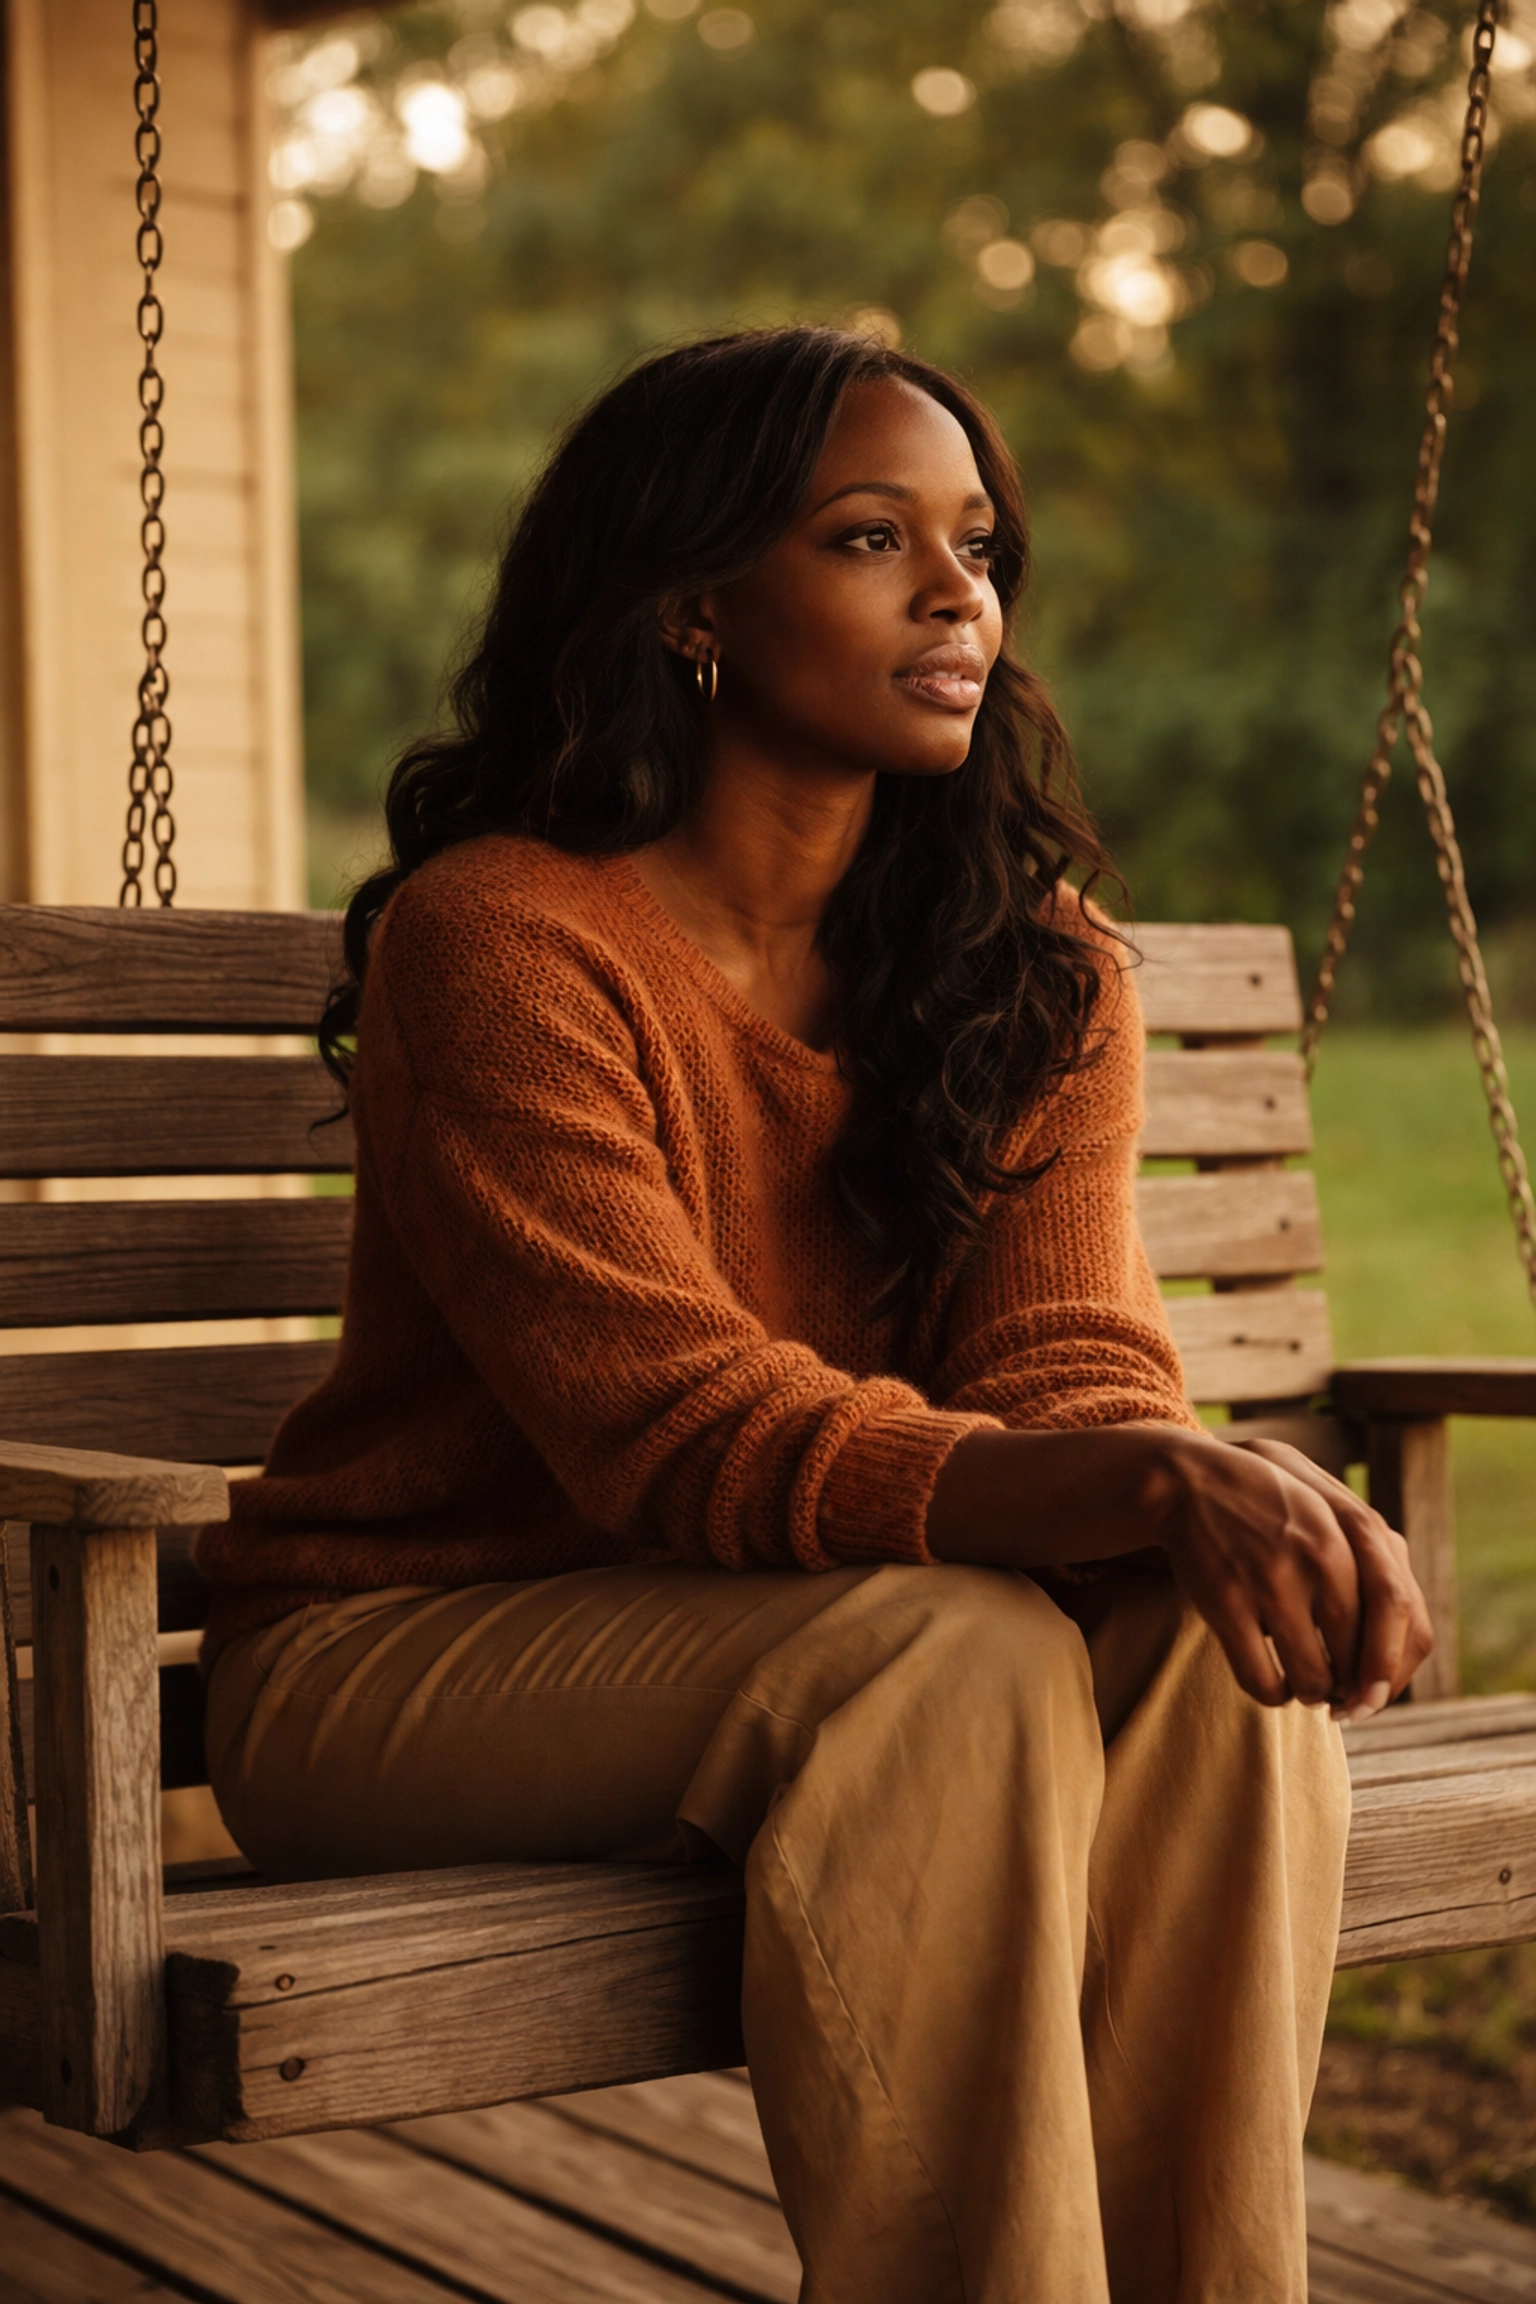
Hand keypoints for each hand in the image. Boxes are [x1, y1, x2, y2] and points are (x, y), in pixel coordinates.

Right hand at [1156, 1430, 1432, 1716]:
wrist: (1190, 1480)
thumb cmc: (1272, 1509)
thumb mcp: (1332, 1517)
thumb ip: (1374, 1568)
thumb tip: (1397, 1652)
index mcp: (1354, 1536)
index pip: (1405, 1624)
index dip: (1393, 1672)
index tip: (1374, 1694)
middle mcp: (1320, 1558)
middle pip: (1359, 1659)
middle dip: (1351, 1692)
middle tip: (1337, 1698)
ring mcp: (1271, 1581)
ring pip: (1314, 1678)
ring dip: (1312, 1694)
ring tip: (1304, 1686)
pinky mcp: (1227, 1603)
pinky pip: (1263, 1680)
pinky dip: (1272, 1694)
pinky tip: (1271, 1680)